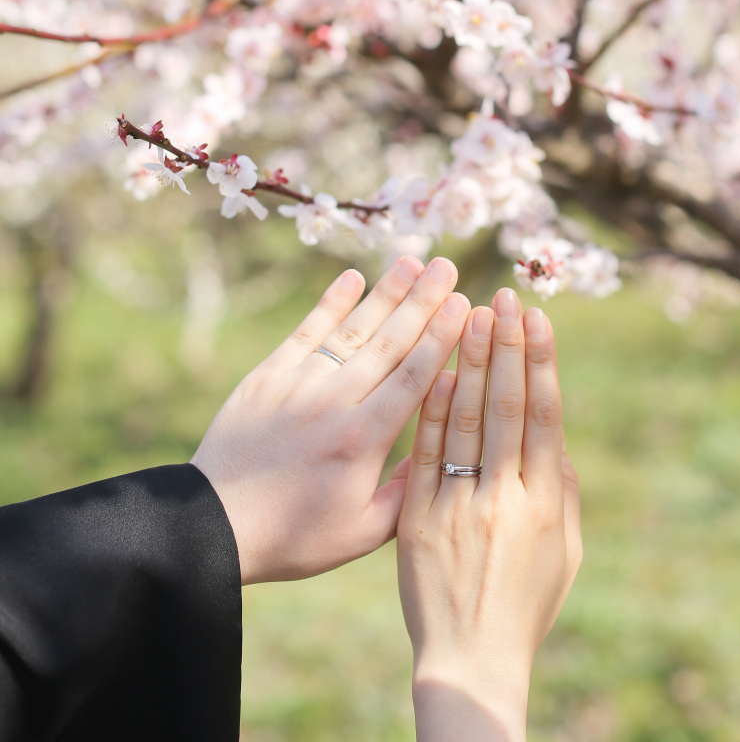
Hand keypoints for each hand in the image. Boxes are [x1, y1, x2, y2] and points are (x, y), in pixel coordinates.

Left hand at [191, 255, 469, 583]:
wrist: (214, 525)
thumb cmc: (293, 538)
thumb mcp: (360, 533)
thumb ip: (406, 492)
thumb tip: (443, 449)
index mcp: (362, 439)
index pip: (413, 376)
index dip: (441, 337)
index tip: (465, 304)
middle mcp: (333, 402)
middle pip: (388, 342)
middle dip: (423, 302)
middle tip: (448, 267)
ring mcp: (298, 384)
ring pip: (350, 330)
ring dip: (384, 293)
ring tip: (412, 261)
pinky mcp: (267, 377)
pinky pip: (305, 333)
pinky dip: (329, 304)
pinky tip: (352, 278)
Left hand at [397, 289, 581, 741]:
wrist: (465, 660)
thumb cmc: (523, 607)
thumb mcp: (563, 556)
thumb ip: (563, 494)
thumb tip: (559, 438)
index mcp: (538, 503)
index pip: (537, 415)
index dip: (537, 361)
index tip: (536, 317)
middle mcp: (495, 496)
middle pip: (498, 404)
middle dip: (501, 345)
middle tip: (501, 294)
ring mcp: (449, 502)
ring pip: (455, 414)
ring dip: (461, 357)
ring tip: (465, 307)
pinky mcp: (411, 515)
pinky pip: (418, 448)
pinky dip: (425, 404)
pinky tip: (429, 363)